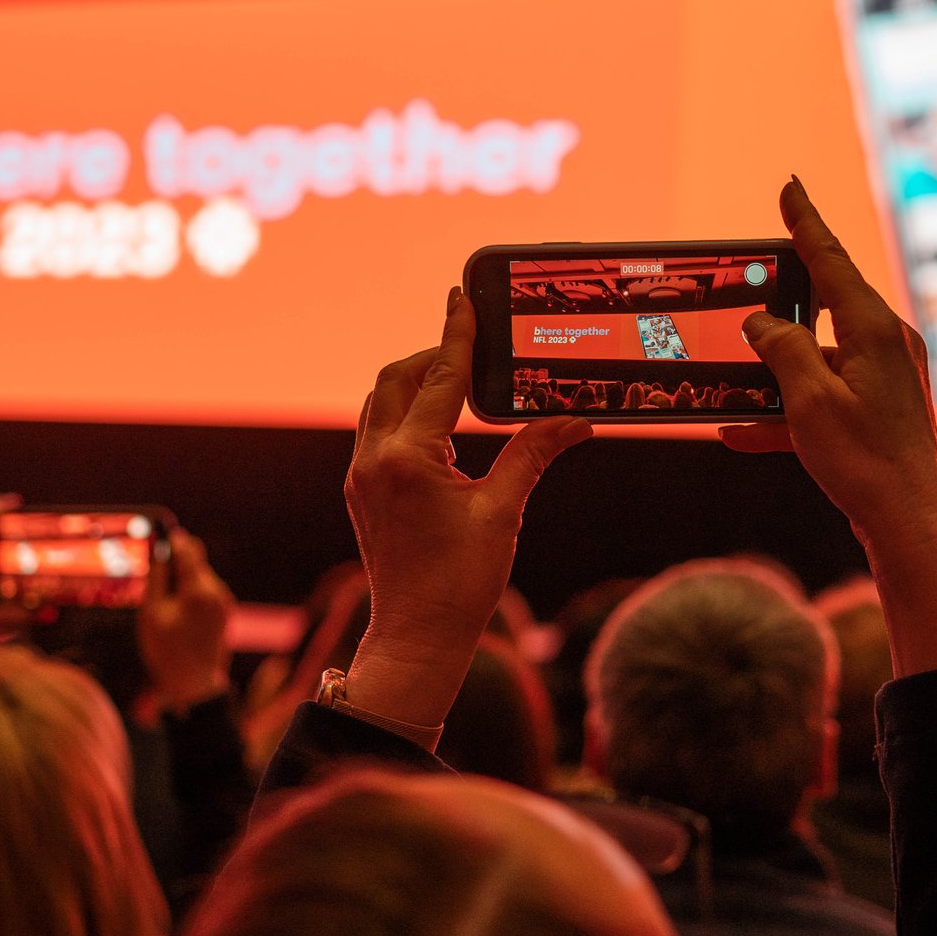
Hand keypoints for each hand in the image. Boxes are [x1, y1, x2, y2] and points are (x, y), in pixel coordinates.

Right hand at [140, 530, 234, 713]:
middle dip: (176, 564)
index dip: (172, 539)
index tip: (158, 533)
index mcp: (199, 591)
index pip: (188, 550)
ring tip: (166, 608)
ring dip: (183, 581)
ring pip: (200, 577)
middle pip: (195, 562)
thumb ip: (157, 575)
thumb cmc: (166, 650)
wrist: (193, 684)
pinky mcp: (225, 611)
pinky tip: (179, 616)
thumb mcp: (152, 611)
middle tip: (155, 579)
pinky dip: (191, 594)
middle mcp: (217, 592)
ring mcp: (224, 602)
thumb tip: (158, 546)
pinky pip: (206, 592)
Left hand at [343, 289, 589, 735]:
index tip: (463, 296)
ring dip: (416, 386)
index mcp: (409, 459)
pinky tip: (441, 430)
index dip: (457, 334)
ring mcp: (361, 477)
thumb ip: (533, 455)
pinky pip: (377, 434)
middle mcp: (375, 460)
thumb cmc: (460, 584)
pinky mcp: (361, 494)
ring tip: (458, 384)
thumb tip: (575, 420)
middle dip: (432, 356)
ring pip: (380, 405)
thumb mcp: (504, 512)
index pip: (439, 378)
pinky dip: (406, 417)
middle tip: (470, 347)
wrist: (417, 638)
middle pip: (396, 380)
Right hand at [721, 178, 936, 554]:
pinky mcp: (878, 409)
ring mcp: (885, 377)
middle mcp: (886, 344)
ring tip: (730, 381)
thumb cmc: (865, 461)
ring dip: (774, 371)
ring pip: (817, 357)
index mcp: (876, 330)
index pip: (832, 261)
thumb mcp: (809, 400)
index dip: (805, 222)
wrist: (909, 523)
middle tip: (746, 281)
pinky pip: (823, 396)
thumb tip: (761, 322)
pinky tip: (740, 433)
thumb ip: (782, 350)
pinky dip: (787, 410)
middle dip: (780, 300)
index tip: (789, 186)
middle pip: (824, 304)